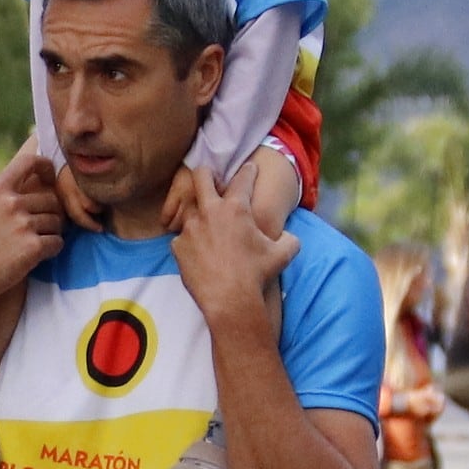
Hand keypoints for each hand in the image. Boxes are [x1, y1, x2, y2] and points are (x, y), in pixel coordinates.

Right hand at [0, 153, 71, 340]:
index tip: (49, 176)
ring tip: (39, 241)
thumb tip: (8, 176)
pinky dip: (53, 249)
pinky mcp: (33, 247)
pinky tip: (40, 254)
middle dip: (52, 213)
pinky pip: (57, 242)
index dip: (45, 166)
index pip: (28, 162)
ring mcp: (23, 225)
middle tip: (45, 225)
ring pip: (56, 222)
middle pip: (51, 199)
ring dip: (52, 232)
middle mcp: (11, 204)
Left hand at [168, 157, 298, 336]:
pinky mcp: (178, 247)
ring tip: (206, 225)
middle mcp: (210, 212)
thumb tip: (290, 238)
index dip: (249, 170)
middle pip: (201, 177)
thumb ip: (289, 239)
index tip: (250, 167)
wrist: (230, 301)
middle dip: (207, 173)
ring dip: (198, 213)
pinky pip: (182, 238)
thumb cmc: (257, 275)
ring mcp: (191, 228)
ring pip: (189, 209)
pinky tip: (199, 252)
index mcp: (236, 208)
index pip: (243, 178)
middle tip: (213, 180)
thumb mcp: (283, 254)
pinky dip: (191, 242)